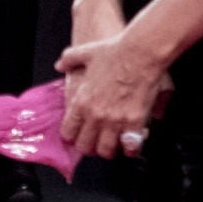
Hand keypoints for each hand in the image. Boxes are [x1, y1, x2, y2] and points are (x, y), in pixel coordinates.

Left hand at [55, 30, 171, 159]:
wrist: (142, 51)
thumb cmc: (117, 50)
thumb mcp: (87, 52)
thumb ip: (70, 59)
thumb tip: (60, 64)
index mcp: (82, 101)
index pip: (69, 132)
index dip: (74, 135)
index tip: (79, 134)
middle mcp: (96, 115)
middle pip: (85, 147)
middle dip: (90, 146)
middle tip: (97, 141)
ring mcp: (115, 120)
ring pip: (106, 150)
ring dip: (110, 148)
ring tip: (114, 143)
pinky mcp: (134, 121)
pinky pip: (130, 147)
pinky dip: (130, 148)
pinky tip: (132, 142)